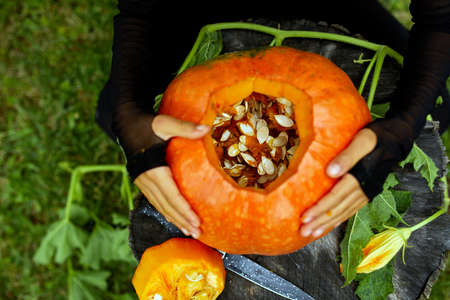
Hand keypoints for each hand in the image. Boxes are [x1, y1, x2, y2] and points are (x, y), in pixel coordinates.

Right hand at [134, 114, 209, 237]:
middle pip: (167, 205)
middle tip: (197, 232)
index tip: (196, 222)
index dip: (184, 210)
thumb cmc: (147, 124)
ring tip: (189, 231)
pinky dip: (166, 211)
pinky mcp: (142, 182)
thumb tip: (207, 128)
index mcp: (153, 169)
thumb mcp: (165, 123)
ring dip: (174, 219)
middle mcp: (146, 180)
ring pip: (160, 206)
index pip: (171, 195)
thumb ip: (185, 128)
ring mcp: (142, 182)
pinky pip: (155, 201)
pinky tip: (175, 218)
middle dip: (182, 220)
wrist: (125, 124)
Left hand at [300, 128, 376, 237]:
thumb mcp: (363, 140)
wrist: (399, 138)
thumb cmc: (378, 136)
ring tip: (312, 233)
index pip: (336, 197)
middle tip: (303, 232)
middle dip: (320, 222)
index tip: (304, 218)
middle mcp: (365, 189)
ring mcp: (367, 192)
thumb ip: (347, 156)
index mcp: (361, 177)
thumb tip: (330, 172)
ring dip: (328, 224)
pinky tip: (330, 224)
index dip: (320, 209)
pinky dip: (340, 219)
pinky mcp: (368, 192)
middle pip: (339, 209)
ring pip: (345, 212)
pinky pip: (352, 210)